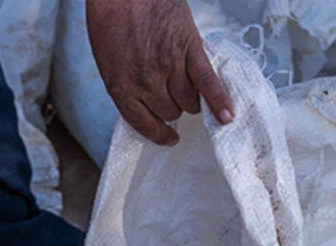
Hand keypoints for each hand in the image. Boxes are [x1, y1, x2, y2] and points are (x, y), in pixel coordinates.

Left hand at [87, 0, 233, 144]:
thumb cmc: (112, 18)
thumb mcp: (108, 59)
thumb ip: (126, 83)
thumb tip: (146, 104)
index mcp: (119, 86)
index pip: (143, 124)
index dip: (159, 134)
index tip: (169, 138)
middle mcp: (144, 81)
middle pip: (170, 112)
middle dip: (173, 107)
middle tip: (173, 94)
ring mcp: (168, 66)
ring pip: (189, 102)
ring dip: (191, 99)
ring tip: (188, 86)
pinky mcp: (189, 49)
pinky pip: (207, 82)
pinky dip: (219, 100)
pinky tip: (227, 115)